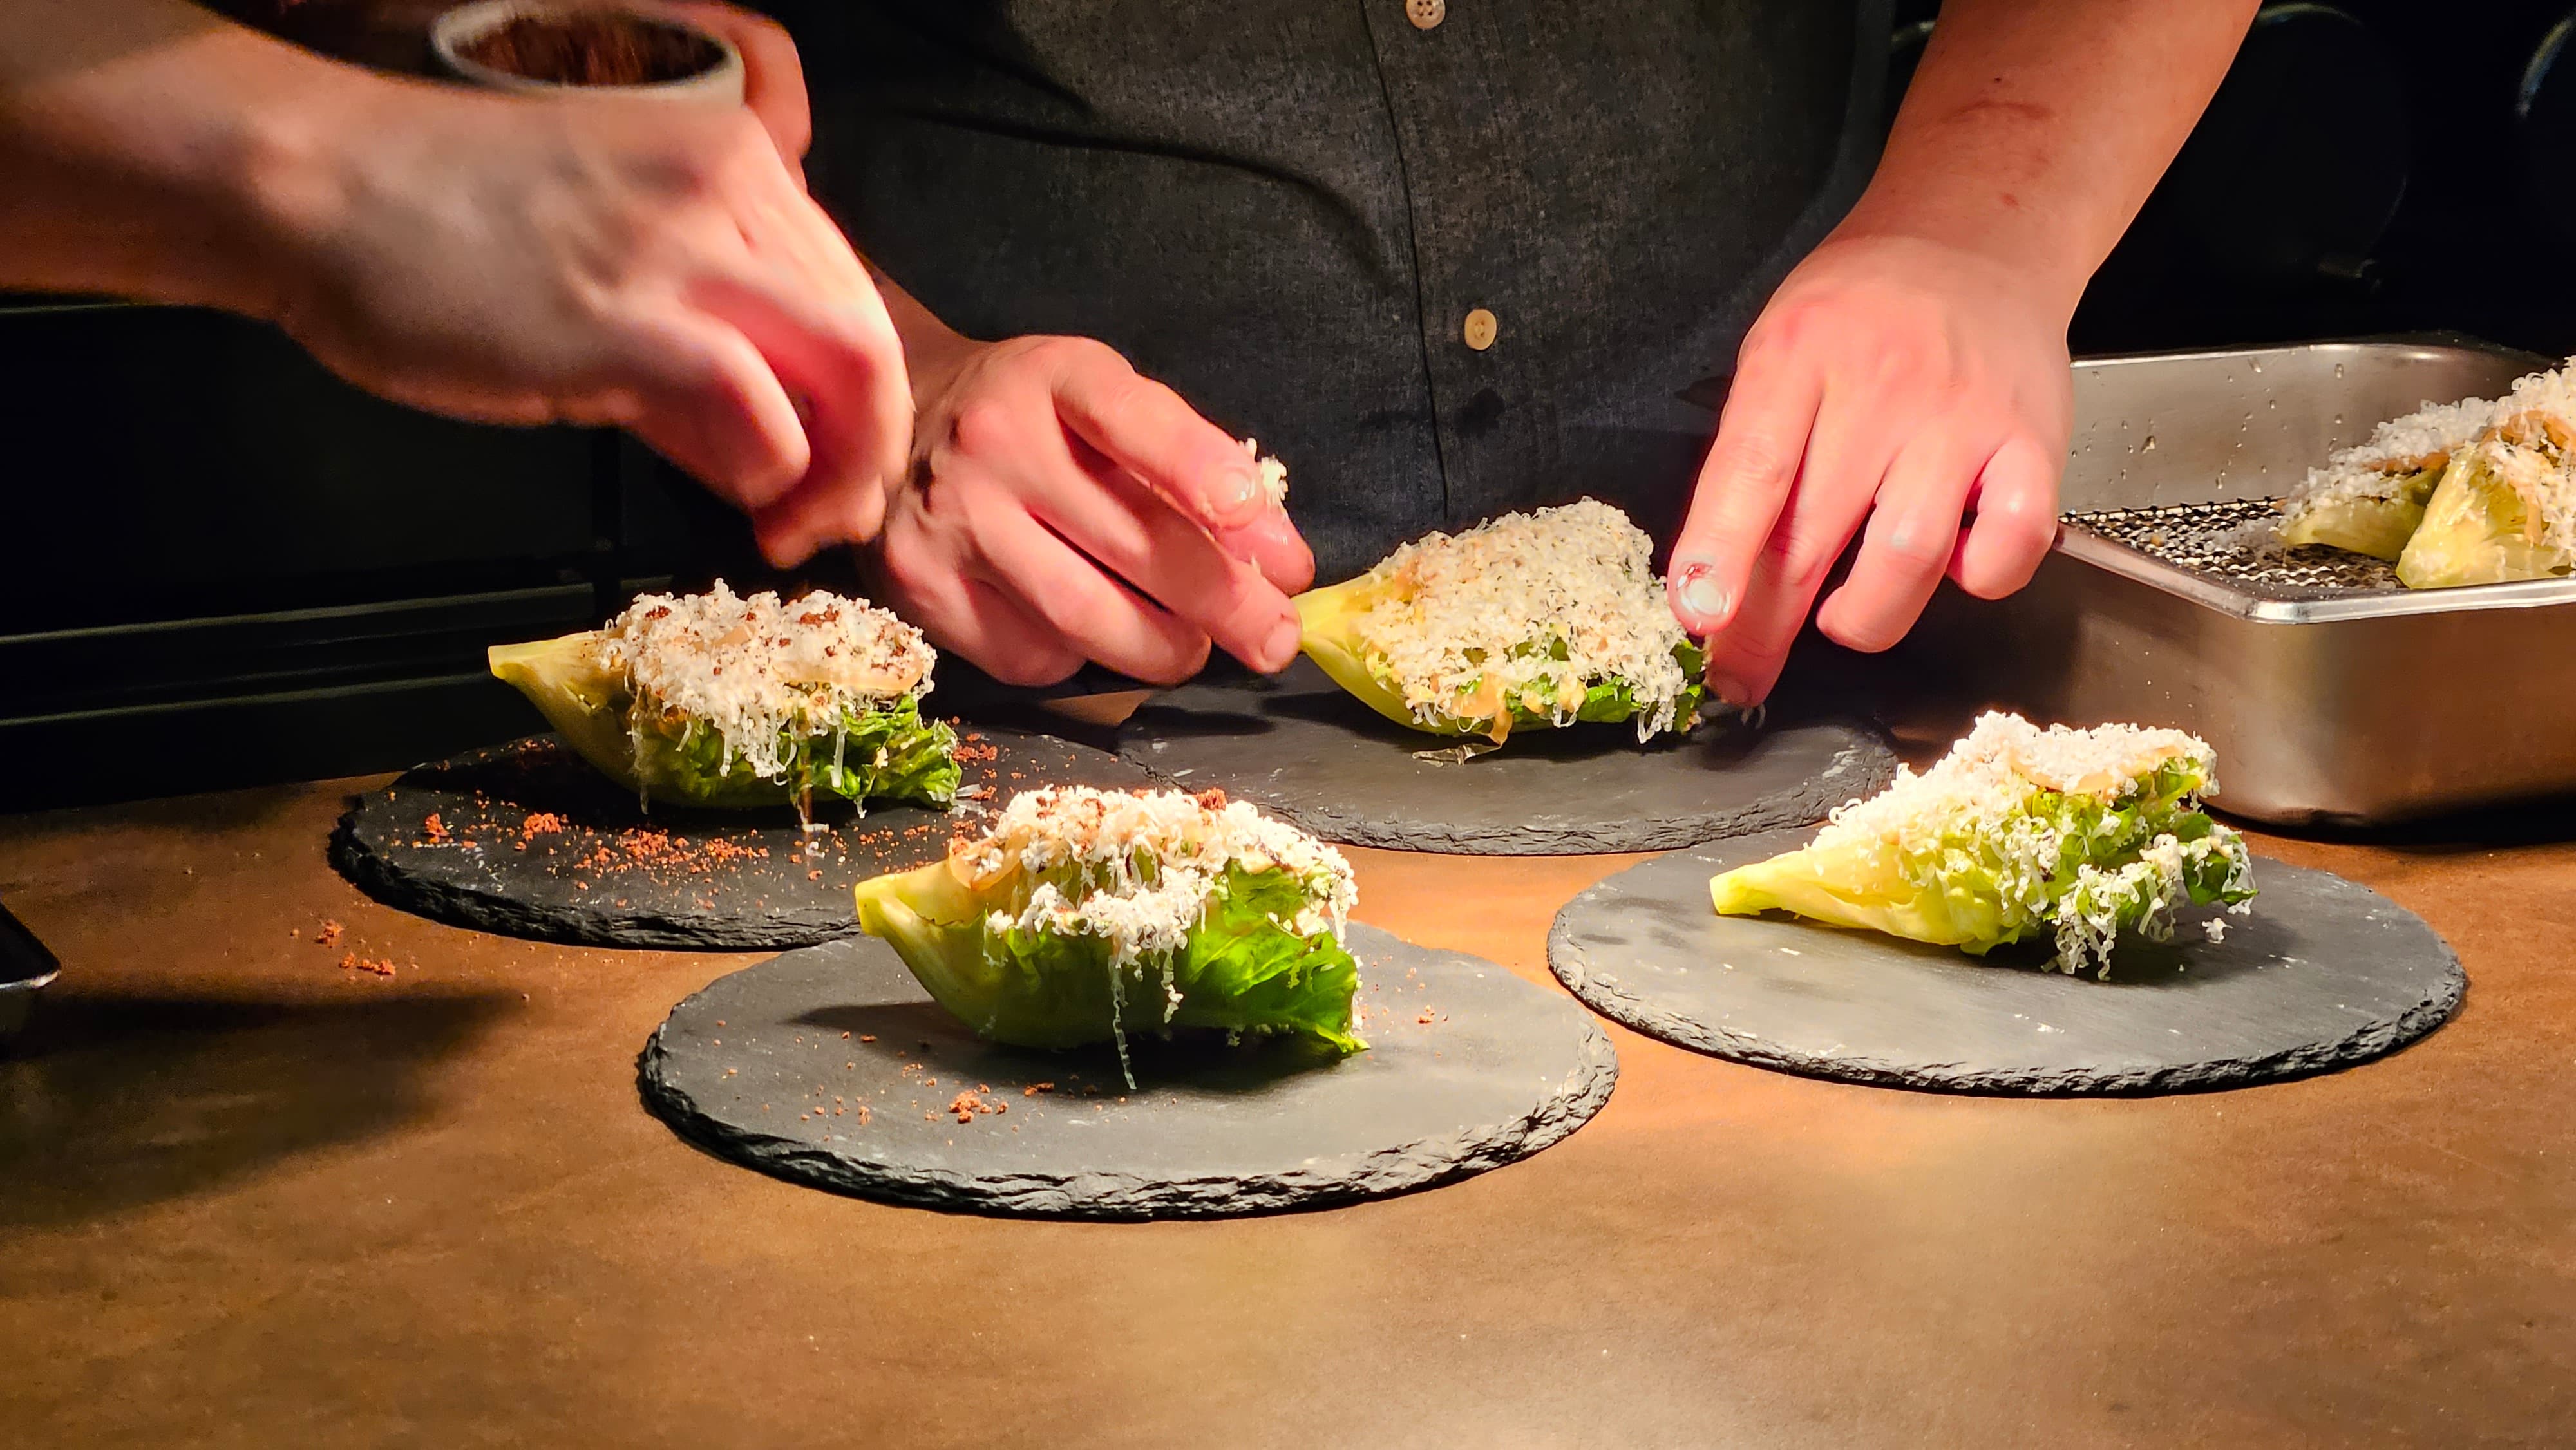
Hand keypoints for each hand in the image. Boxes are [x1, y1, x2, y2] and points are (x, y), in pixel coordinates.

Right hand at [264, 6, 905, 566]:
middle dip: (869, 447)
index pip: (848, 293)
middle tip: (833, 521)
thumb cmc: (442, 229)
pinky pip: (755, 401)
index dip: (860, 400)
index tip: (834, 472)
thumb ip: (698, 350)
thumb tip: (766, 451)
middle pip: (868, 333)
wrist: (316, 188)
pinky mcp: (625, 319)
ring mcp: (681, 249)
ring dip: (841, 470)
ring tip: (796, 529)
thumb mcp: (610, 264)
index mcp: (736, 161)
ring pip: (847, 363)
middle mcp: (729, 190)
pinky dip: (777, 470)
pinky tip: (746, 504)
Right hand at [865, 333, 1315, 685]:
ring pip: (1085, 615)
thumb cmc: (1033, 418)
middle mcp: (995, 440)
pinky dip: (1080, 660)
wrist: (894, 420)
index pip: (1137, 423)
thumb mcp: (1100, 399)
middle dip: (1226, 602)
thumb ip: (1181, 458)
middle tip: (1275, 637)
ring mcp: (952, 517)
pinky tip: (1091, 636)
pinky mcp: (921, 587)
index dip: (1207, 478)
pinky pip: (1030, 653)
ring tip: (1195, 649)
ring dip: (1163, 648)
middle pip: (1132, 541)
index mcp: (1054, 377)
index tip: (1274, 541)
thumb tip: (1270, 555)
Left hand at [1665, 233, 2070, 706]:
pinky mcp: (2033, 443)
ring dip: (1865, 615)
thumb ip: (1750, 454)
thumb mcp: (1778, 350)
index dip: (1717, 555)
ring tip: (1843, 614)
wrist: (1974, 240)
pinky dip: (1979, 579)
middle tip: (1742, 669)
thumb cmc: (1860, 311)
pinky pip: (2009, 546)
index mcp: (1799, 357)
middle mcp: (1883, 387)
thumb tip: (1712, 576)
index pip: (1750, 471)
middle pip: (1813, 533)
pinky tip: (1950, 565)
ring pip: (1908, 556)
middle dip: (1767, 625)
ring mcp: (1963, 418)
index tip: (1696, 617)